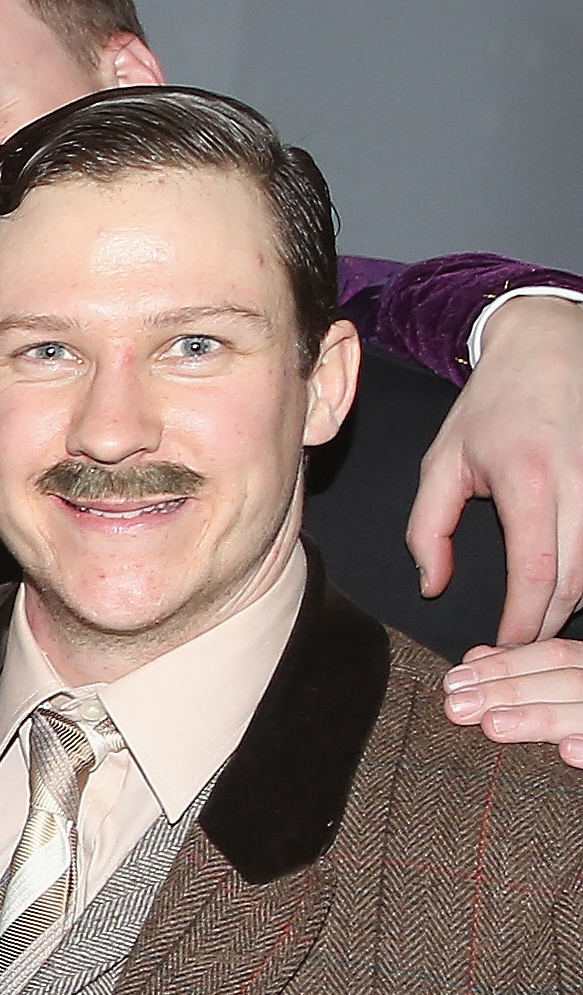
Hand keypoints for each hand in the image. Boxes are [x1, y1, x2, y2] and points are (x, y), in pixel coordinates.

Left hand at [412, 296, 582, 646]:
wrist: (550, 347)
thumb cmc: (492, 405)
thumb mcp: (442, 461)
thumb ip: (428, 529)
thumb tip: (432, 586)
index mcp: (529, 481)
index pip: (535, 571)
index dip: (524, 619)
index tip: (504, 645)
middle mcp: (579, 483)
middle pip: (577, 578)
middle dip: (552, 622)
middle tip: (524, 648)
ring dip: (574, 599)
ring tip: (542, 622)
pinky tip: (568, 585)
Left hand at [446, 637, 582, 767]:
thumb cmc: (572, 712)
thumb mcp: (558, 687)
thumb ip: (525, 673)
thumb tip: (476, 659)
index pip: (554, 655)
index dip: (504, 665)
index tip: (456, 681)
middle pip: (568, 681)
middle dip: (510, 690)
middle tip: (458, 707)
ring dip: (540, 717)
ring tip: (493, 724)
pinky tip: (567, 751)